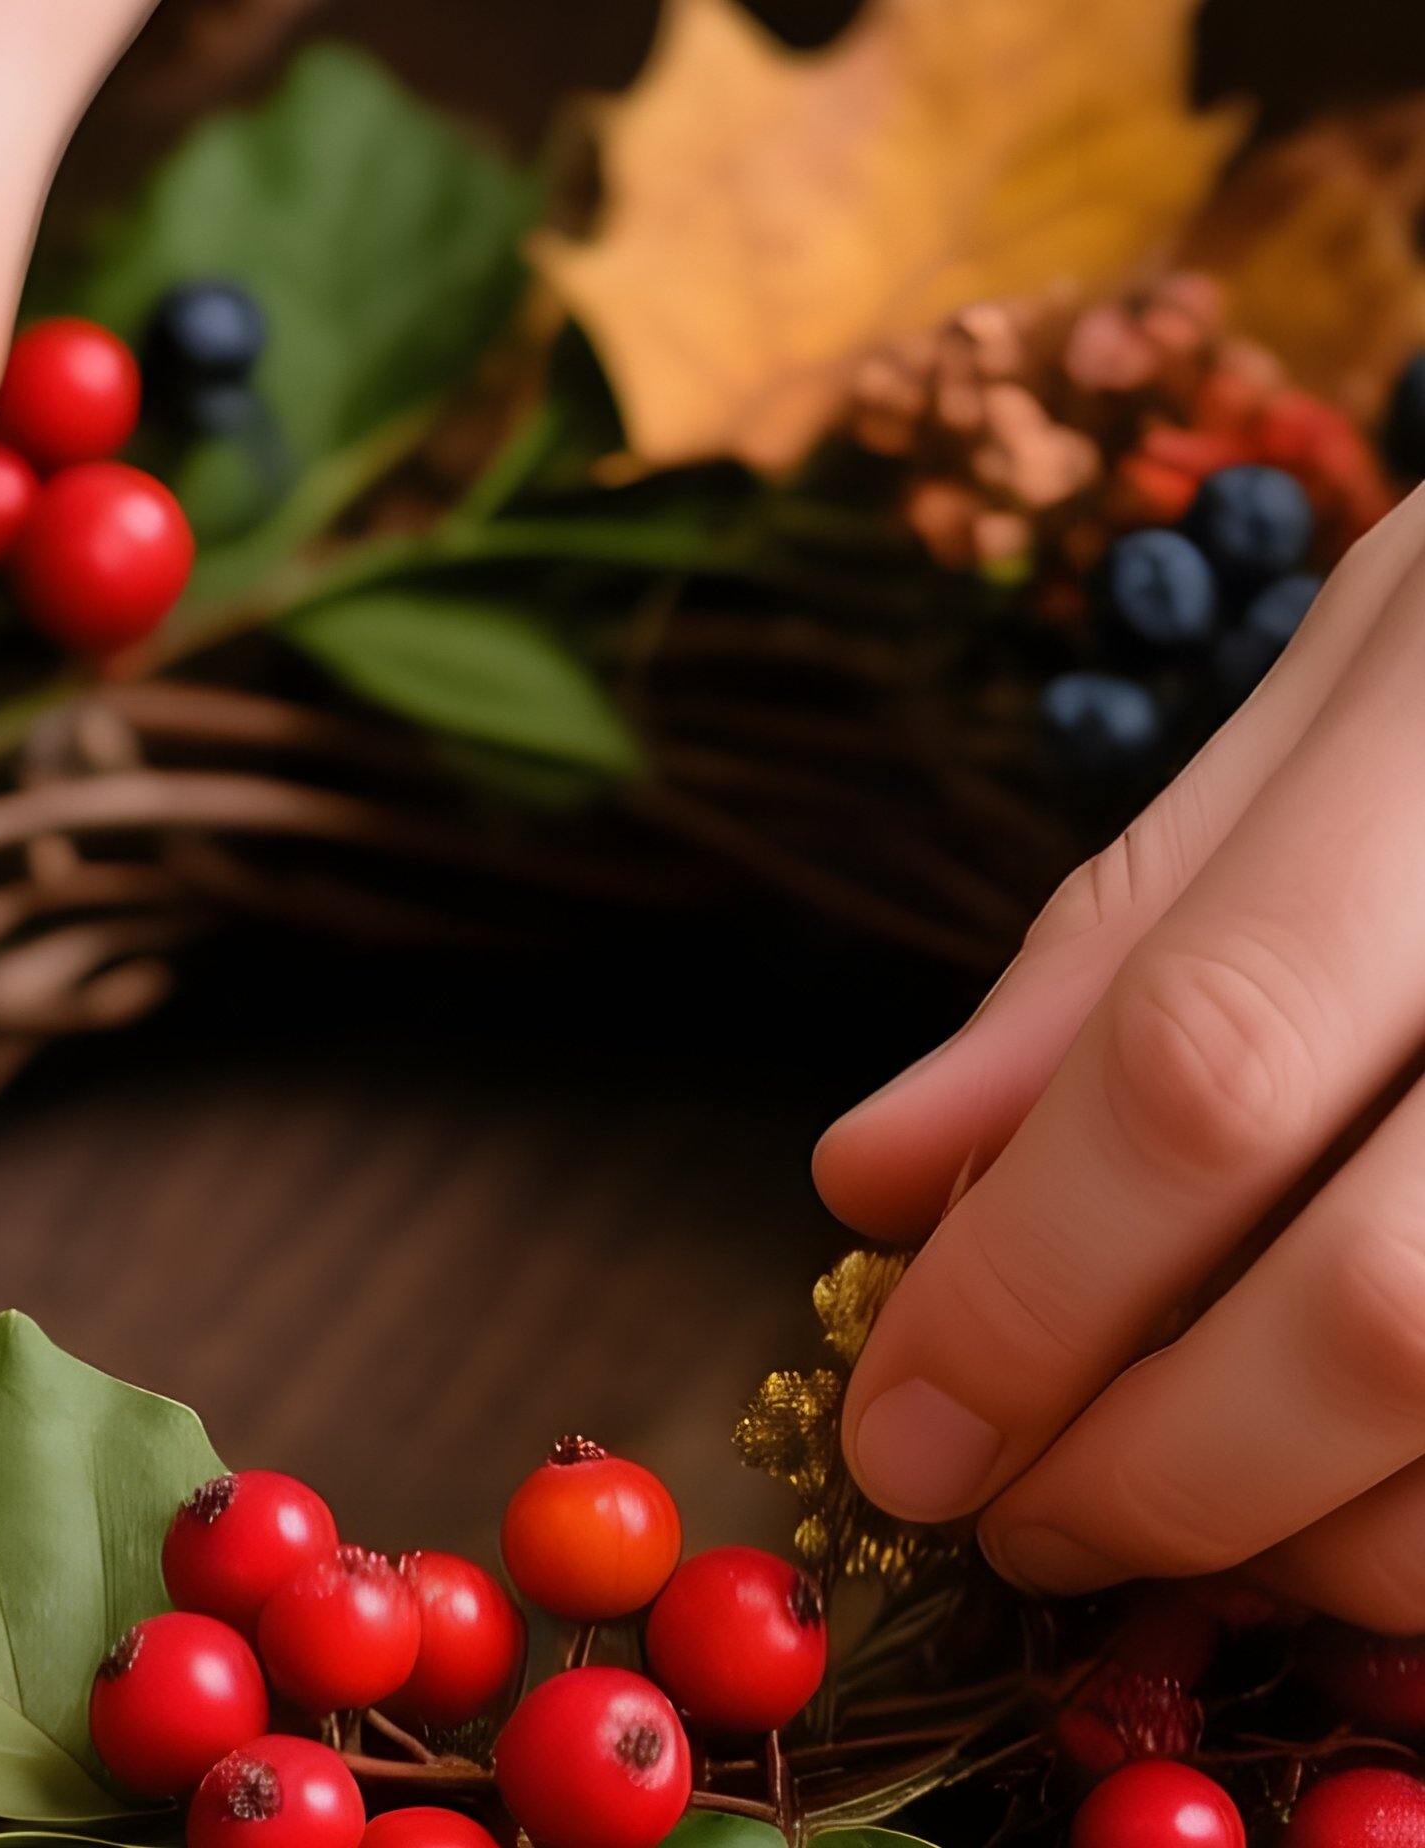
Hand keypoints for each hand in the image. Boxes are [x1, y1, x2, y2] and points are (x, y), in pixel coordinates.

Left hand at [815, 482, 1424, 1631]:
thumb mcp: (1331, 711)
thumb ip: (1108, 943)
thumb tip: (874, 1181)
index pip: (1205, 1060)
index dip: (1024, 1283)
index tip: (898, 1429)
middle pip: (1376, 1305)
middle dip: (1143, 1462)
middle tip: (995, 1508)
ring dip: (1296, 1534)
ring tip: (1148, 1506)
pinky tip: (1335, 1494)